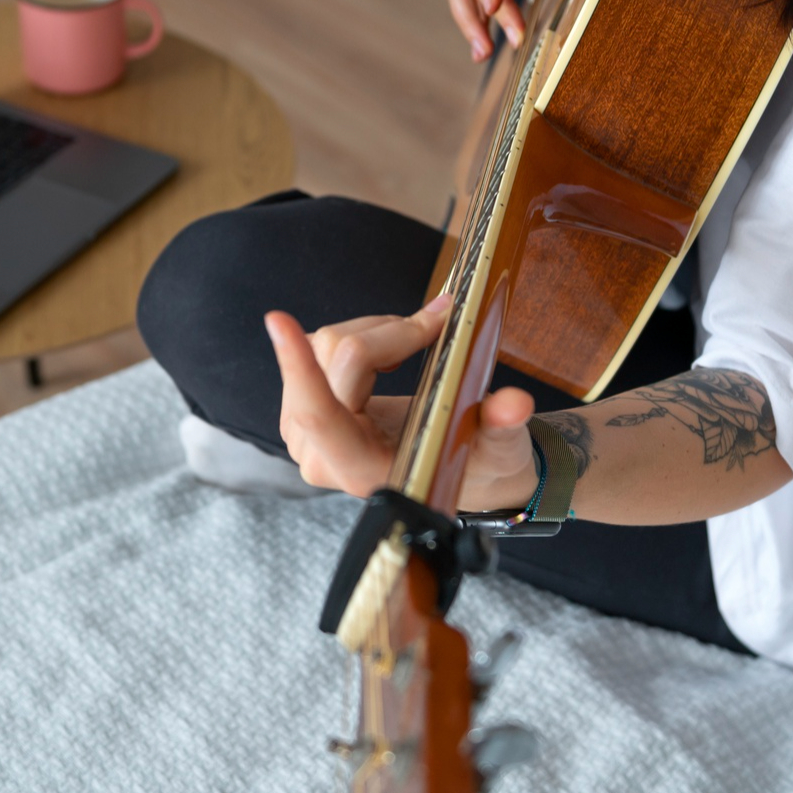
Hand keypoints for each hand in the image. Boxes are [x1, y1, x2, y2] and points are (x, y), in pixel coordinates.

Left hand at [265, 295, 540, 511]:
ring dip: (378, 332)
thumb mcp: (498, 447)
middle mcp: (322, 456)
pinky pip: (319, 346)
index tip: (278, 320)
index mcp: (362, 472)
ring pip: (326, 344)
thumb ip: (503, 424)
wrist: (455, 470)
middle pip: (337, 358)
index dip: (299, 367)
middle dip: (390, 333)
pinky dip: (363, 335)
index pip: (320, 415)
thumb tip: (515, 404)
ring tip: (418, 344)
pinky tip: (391, 352)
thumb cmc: (476, 462)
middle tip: (439, 322)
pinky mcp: (303, 408)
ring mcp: (305, 432)